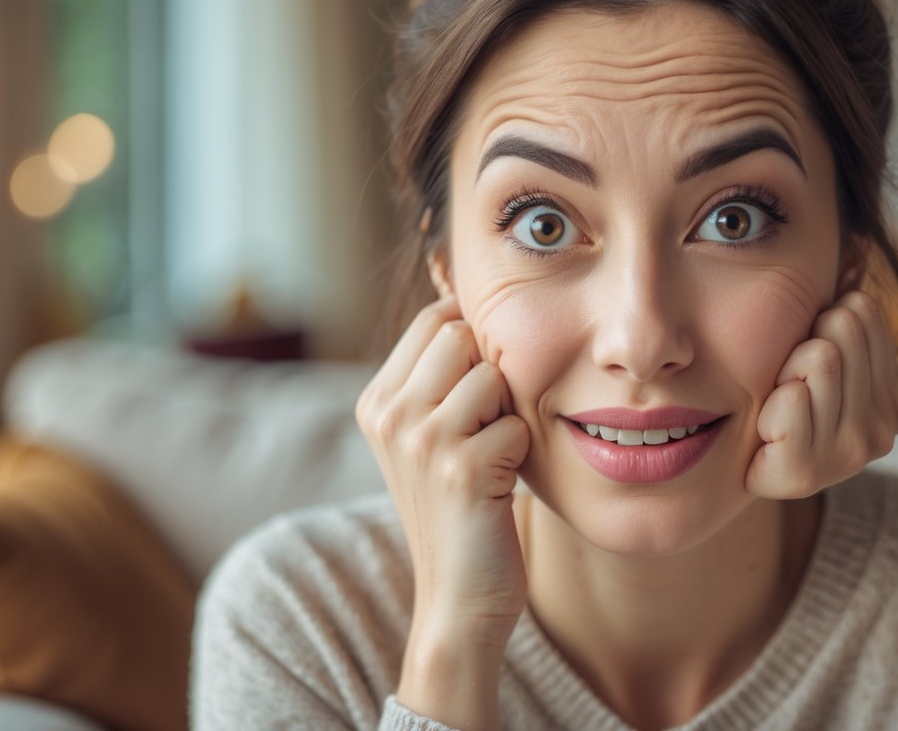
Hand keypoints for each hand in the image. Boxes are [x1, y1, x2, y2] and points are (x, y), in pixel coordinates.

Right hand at [356, 296, 529, 644]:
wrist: (459, 596)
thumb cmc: (459, 508)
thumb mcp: (429, 436)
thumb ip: (438, 377)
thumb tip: (468, 300)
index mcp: (376, 402)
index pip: (435, 319)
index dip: (474, 341)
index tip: (481, 388)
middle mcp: (389, 415)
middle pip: (462, 335)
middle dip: (489, 374)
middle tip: (485, 428)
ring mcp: (421, 441)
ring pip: (493, 376)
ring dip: (507, 416)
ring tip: (490, 458)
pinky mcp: (460, 469)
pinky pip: (517, 425)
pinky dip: (521, 453)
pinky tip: (499, 486)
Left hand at [745, 290, 897, 498]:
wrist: (741, 466)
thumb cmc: (779, 399)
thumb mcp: (820, 350)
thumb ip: (843, 311)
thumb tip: (857, 251)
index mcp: (893, 401)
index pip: (863, 310)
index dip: (822, 322)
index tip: (809, 361)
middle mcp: (882, 431)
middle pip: (842, 328)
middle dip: (803, 345)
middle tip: (789, 383)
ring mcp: (849, 454)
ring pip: (817, 360)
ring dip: (783, 374)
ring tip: (778, 404)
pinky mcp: (807, 473)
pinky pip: (788, 402)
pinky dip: (768, 407)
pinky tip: (766, 431)